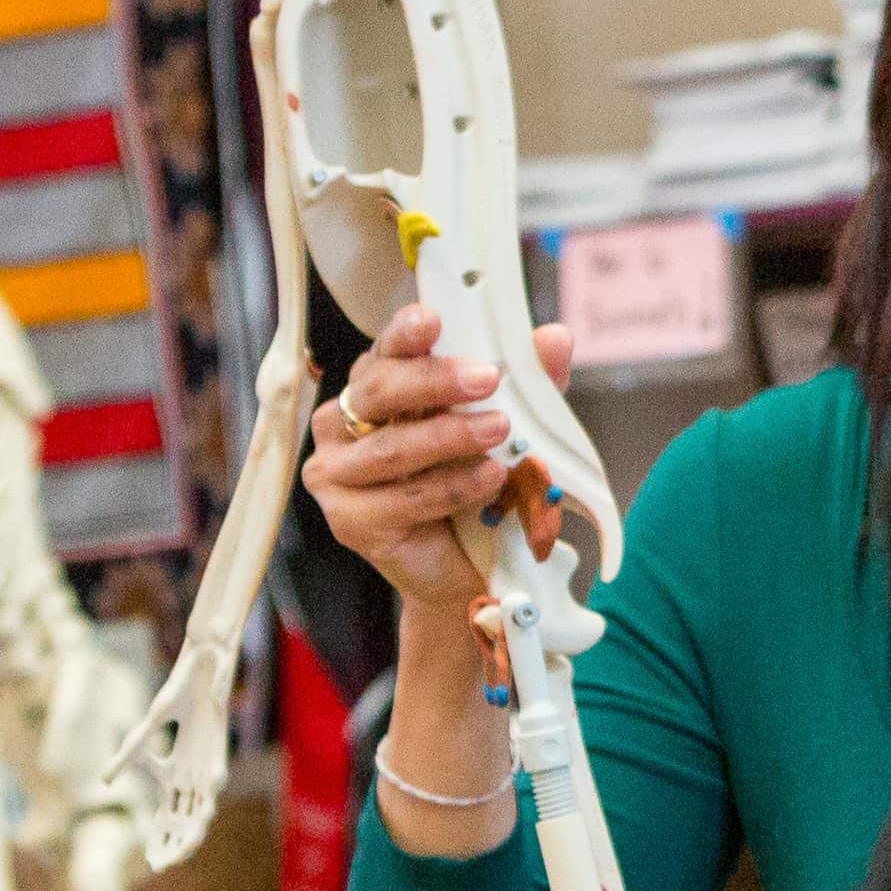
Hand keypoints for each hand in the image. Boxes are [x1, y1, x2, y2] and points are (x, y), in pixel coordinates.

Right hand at [304, 301, 578, 615]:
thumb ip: (525, 385)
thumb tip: (554, 339)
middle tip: (488, 377)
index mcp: (372, 394)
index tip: (431, 320)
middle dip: (434, 381)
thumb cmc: (475, 489)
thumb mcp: (508, 428)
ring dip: (450, 437)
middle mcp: (342, 428)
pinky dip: (453, 486)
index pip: (383, 354)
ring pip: (393, 449)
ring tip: (501, 430)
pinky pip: (405, 498)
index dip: (404, 335)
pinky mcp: (350, 522)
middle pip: (379, 393)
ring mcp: (337, 475)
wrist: (465, 570)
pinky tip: (490, 478)